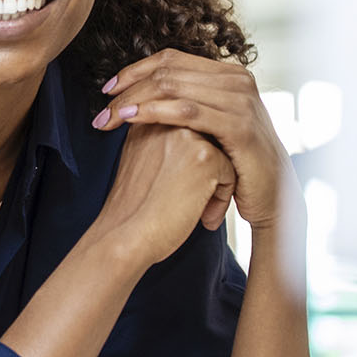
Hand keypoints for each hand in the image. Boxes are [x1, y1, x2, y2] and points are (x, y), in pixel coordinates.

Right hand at [87, 122, 231, 270]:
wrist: (126, 235)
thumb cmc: (132, 209)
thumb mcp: (138, 163)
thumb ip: (159, 144)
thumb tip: (189, 148)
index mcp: (147, 120)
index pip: (186, 133)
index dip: (184, 165)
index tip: (170, 189)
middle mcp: (166, 122)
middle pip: (205, 141)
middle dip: (203, 172)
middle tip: (185, 201)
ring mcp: (187, 136)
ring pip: (221, 155)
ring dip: (214, 186)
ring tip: (196, 210)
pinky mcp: (205, 156)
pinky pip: (230, 173)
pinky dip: (222, 199)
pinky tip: (203, 216)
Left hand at [94, 49, 299, 229]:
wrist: (271, 197)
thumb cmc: (233, 164)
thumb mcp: (209, 126)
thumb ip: (184, 103)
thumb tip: (137, 91)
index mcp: (228, 74)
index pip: (171, 59)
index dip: (134, 71)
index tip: (106, 90)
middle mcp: (238, 80)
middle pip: (168, 71)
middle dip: (128, 88)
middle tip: (100, 109)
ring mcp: (242, 101)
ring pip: (173, 87)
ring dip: (133, 101)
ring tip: (108, 118)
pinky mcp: (240, 126)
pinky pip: (188, 112)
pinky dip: (154, 112)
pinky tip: (130, 121)